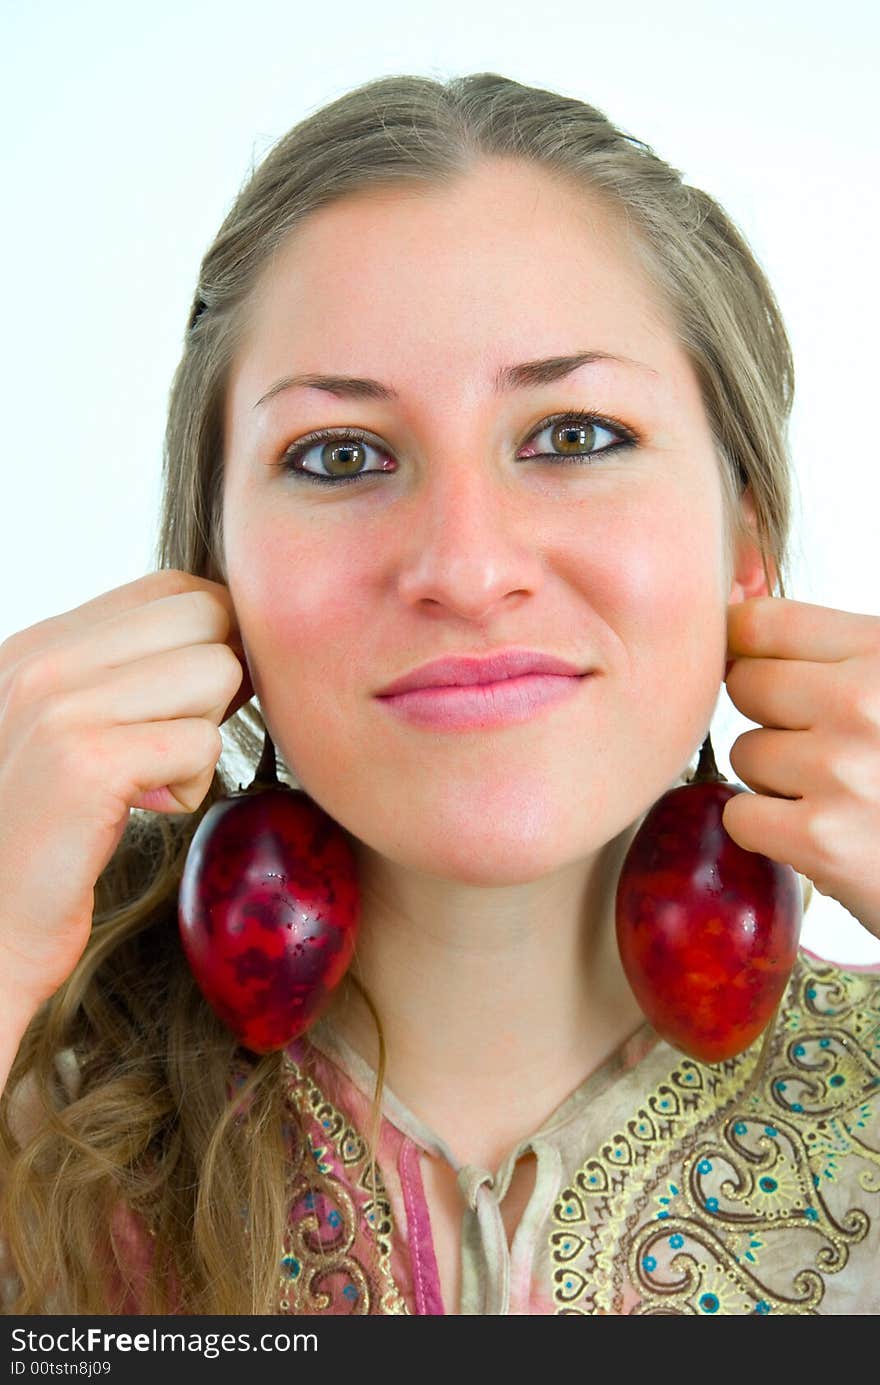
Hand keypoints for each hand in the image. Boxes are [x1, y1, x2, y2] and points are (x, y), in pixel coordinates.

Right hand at [0, 569, 252, 1011]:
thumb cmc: (46, 838)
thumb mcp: (69, 729)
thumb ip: (126, 674)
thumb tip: (230, 635)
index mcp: (38, 645)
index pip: (174, 588)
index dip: (213, 640)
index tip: (192, 704)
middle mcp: (41, 662)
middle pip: (207, 618)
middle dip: (216, 686)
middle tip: (170, 745)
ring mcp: (57, 707)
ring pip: (216, 674)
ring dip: (201, 740)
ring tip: (147, 781)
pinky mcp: (84, 763)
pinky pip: (203, 742)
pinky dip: (190, 786)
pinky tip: (140, 811)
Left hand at [723, 596, 879, 938]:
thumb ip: (840, 655)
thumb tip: (734, 620)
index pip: (763, 623)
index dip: (744, 648)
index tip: (758, 670)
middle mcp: (866, 701)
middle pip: (745, 684)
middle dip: (770, 717)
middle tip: (822, 747)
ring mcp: (843, 769)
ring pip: (745, 752)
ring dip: (776, 779)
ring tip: (839, 794)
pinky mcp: (824, 839)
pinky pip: (741, 816)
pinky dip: (769, 832)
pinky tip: (820, 834)